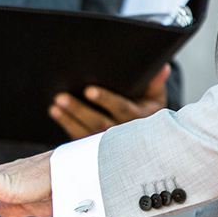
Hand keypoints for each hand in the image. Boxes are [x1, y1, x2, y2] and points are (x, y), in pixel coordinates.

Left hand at [49, 64, 170, 138]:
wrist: (147, 137)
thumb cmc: (148, 108)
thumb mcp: (156, 97)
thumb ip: (156, 83)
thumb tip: (162, 67)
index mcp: (141, 120)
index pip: (122, 110)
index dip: (105, 100)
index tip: (89, 90)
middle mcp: (124, 135)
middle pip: (99, 124)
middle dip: (79, 110)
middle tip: (61, 97)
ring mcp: (108, 145)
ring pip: (85, 133)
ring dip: (68, 119)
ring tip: (55, 105)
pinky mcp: (95, 149)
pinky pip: (78, 139)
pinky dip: (66, 125)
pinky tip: (56, 113)